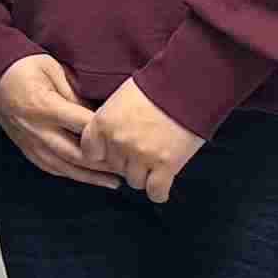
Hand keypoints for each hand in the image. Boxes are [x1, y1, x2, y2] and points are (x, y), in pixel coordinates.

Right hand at [0, 55, 117, 187]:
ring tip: (114, 181)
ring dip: (91, 176)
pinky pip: (51, 168)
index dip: (105, 134)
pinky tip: (88, 178)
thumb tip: (98, 115)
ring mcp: (30, 142)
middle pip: (76, 154)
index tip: (126, 138)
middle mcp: (36, 130)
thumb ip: (76, 94)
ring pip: (65, 167)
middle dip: (104, 163)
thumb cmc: (22, 67)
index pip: (82, 126)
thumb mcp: (54, 70)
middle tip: (128, 166)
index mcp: (44, 107)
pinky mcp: (27, 148)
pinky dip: (72, 175)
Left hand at [78, 78, 205, 203]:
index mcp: (102, 122)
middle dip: (127, 162)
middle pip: (115, 167)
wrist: (187, 85)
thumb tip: (106, 141)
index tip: (114, 151)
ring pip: (134, 181)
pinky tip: (163, 183)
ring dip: (144, 175)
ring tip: (156, 160)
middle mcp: (117, 141)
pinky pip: (155, 192)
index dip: (103, 153)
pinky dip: (159, 191)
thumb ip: (110, 121)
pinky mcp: (165, 165)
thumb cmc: (156, 86)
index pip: (90, 153)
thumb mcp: (120, 98)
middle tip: (144, 150)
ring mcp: (141, 155)